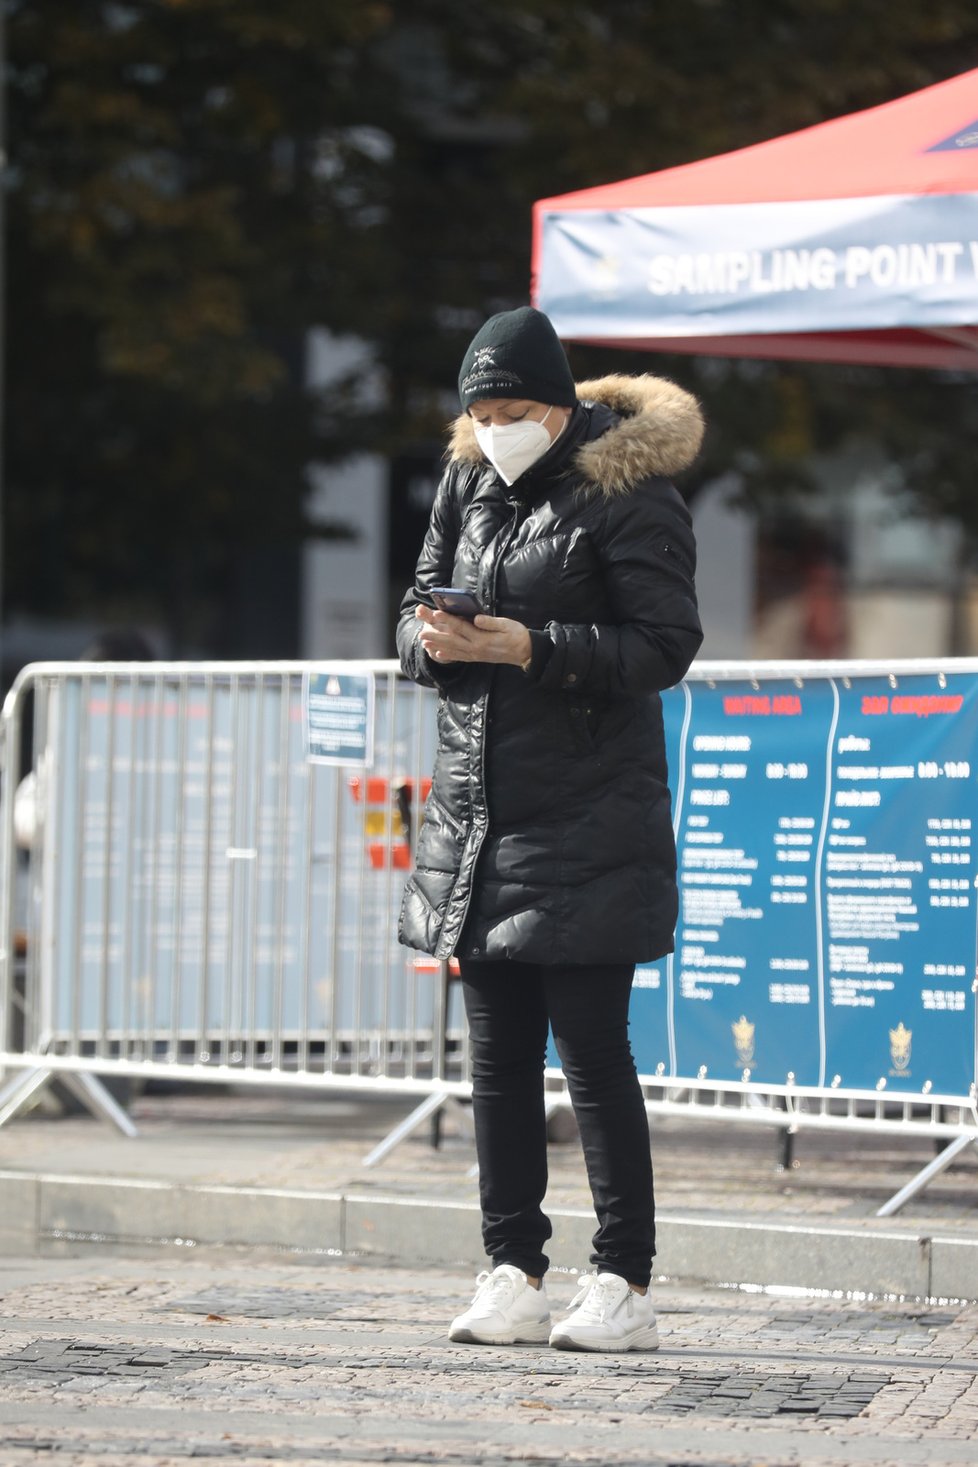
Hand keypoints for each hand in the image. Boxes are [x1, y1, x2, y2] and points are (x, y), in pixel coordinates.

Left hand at [416, 605, 531, 666]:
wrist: (525, 653)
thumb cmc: (517, 635)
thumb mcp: (507, 625)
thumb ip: (490, 622)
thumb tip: (476, 618)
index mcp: (482, 638)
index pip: (461, 627)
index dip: (447, 620)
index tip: (436, 614)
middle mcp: (476, 648)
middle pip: (452, 640)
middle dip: (436, 636)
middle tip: (421, 634)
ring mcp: (475, 654)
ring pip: (453, 650)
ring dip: (437, 646)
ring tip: (424, 643)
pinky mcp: (477, 658)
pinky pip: (459, 657)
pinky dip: (448, 655)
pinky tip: (438, 653)